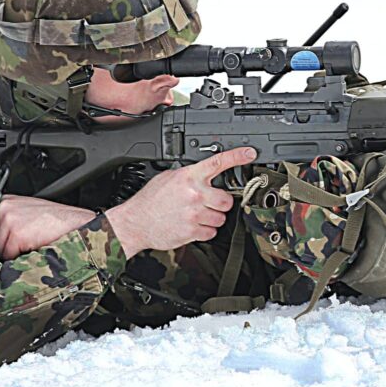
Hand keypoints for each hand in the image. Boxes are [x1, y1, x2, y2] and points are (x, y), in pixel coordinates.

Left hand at [0, 195, 96, 260]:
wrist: (77, 223)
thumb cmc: (57, 220)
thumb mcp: (29, 212)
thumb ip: (10, 219)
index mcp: (6, 201)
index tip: (10, 241)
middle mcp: (5, 208)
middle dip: (7, 245)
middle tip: (28, 241)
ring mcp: (10, 220)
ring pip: (0, 249)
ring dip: (14, 252)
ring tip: (33, 242)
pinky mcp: (17, 234)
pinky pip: (9, 255)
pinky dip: (21, 256)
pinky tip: (36, 245)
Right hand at [106, 147, 256, 258]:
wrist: (135, 222)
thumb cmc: (150, 200)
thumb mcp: (168, 177)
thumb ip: (189, 175)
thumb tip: (204, 173)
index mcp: (188, 176)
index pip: (217, 162)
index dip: (237, 157)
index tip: (250, 153)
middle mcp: (194, 194)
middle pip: (227, 200)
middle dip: (220, 203)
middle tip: (209, 204)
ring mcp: (194, 213)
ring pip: (221, 218)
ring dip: (212, 218)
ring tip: (196, 215)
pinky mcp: (192, 231)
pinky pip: (211, 232)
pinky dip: (204, 231)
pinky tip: (192, 225)